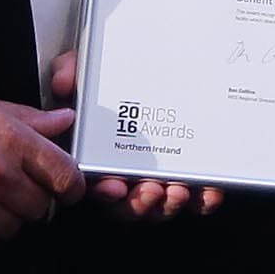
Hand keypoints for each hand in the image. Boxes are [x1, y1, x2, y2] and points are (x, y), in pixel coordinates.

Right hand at [0, 82, 78, 257]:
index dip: (71, 187)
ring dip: (2, 219)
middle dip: (30, 200)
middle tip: (10, 189)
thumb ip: (31, 120)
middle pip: (40, 208)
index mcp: (13, 144)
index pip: (65, 177)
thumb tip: (65, 121)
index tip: (66, 190)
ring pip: (11, 230)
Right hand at [45, 54, 221, 217]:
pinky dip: (203, 199)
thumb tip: (64, 82)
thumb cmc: (117, 80)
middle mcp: (129, 172)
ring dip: (170, 203)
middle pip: (131, 203)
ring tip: (179, 190)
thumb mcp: (90, 69)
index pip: (98, 183)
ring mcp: (160, 176)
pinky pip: (197, 198)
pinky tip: (210, 191)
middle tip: (152, 190)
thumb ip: (71, 70)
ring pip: (162, 205)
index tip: (113, 187)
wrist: (157, 68)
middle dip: (141, 203)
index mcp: (100, 156)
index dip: (104, 191)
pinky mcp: (190, 174)